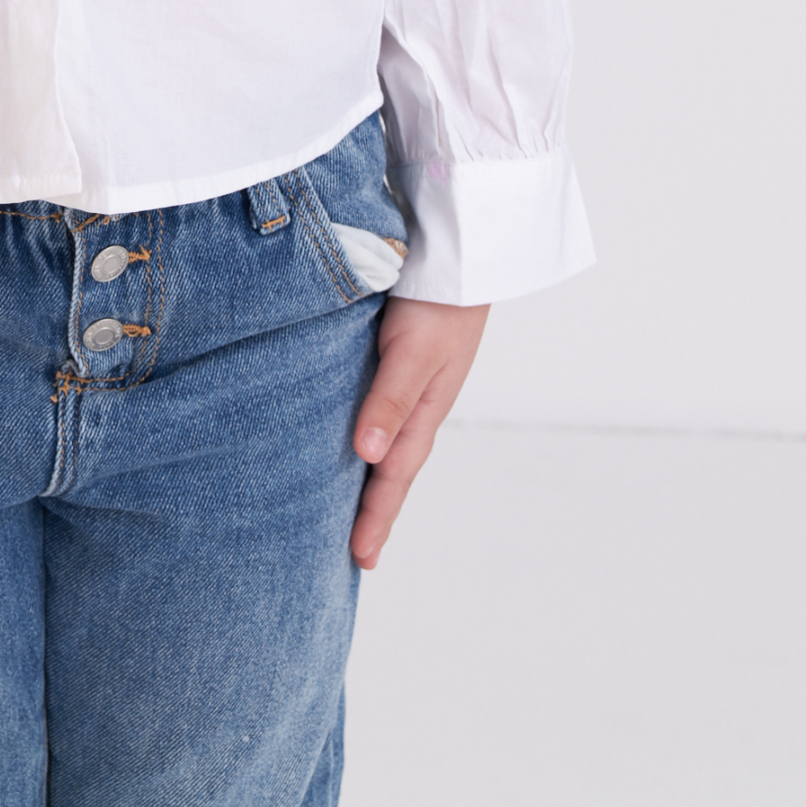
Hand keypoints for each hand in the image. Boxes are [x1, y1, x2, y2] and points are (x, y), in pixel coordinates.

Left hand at [349, 297, 487, 570]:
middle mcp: (417, 402)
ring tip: (346, 505)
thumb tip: (367, 456)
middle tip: (354, 553)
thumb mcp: (415, 353)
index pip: (394, 476)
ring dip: (369, 475)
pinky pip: (377, 407)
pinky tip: (348, 436)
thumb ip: (389, 399)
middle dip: (375, 509)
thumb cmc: (440, 300)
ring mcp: (409, 380)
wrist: (459, 248)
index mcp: (424, 410)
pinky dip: (364, 433)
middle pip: (392, 467)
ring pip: (385, 439)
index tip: (360, 559)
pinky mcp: (396, 354)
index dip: (376, 517)